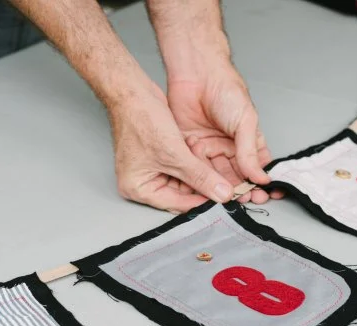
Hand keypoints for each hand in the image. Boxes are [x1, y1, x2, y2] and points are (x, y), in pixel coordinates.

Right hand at [110, 82, 235, 212]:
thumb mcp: (175, 154)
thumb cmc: (141, 120)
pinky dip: (191, 157)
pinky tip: (196, 145)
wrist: (133, 91)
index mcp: (138, 189)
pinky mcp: (159, 156)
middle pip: (180, 193)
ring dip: (197, 166)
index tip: (223, 196)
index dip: (201, 200)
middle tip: (220, 176)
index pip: (176, 204)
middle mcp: (143, 182)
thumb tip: (221, 194)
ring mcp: (150, 169)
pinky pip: (181, 164)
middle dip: (200, 181)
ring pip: (184, 178)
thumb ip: (201, 177)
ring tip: (203, 153)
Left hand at [167, 61, 283, 203]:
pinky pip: (195, 169)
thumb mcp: (245, 122)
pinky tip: (206, 189)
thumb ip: (250, 151)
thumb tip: (260, 177)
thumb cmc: (226, 91)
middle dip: (240, 190)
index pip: (256, 168)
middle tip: (244, 201)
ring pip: (215, 177)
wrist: (197, 74)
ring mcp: (208, 150)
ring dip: (220, 189)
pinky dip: (199, 180)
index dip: (260, 183)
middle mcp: (228, 148)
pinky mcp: (189, 149)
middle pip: (235, 177)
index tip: (264, 196)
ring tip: (226, 199)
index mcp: (247, 142)